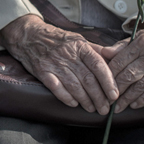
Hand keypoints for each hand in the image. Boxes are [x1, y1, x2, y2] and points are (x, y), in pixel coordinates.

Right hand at [0, 15, 118, 114]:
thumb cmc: (56, 39)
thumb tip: (115, 58)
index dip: (108, 82)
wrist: (28, 35)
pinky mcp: (42, 71)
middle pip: (88, 79)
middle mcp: (68, 55)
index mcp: (80, 46)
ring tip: (92, 109)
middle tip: (105, 108)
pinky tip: (74, 104)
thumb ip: (95, 50)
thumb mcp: (77, 39)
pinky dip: (66, 98)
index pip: (98, 65)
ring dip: (85, 100)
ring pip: (74, 86)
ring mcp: (54, 63)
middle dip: (99, 97)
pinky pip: (56, 88)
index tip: (114, 95)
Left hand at [100, 24, 143, 111]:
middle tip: (106, 99)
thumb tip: (104, 53)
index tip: (100, 84)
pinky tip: (134, 105)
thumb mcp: (140, 35)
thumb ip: (122, 46)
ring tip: (118, 107)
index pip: (120, 61)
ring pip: (140, 86)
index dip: (108, 75)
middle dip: (115, 89)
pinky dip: (143, 99)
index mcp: (141, 43)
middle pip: (129, 75)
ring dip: (127, 99)